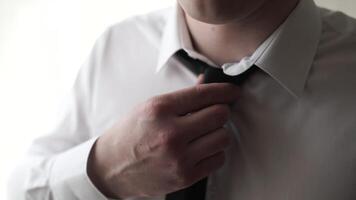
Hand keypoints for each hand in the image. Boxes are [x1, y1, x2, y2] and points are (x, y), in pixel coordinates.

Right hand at [87, 83, 238, 198]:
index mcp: (160, 109)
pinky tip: (201, 149)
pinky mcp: (184, 176)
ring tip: (205, 133)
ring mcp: (178, 157)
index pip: (204, 94)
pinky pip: (218, 159)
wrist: (109, 167)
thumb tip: (207, 85)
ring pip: (223, 138)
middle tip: (214, 114)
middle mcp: (170, 133)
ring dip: (218, 133)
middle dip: (220, 112)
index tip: (232, 92)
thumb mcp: (149, 108)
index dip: (224, 91)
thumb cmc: (129, 135)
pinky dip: (214, 152)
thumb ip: (181, 98)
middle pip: (219, 115)